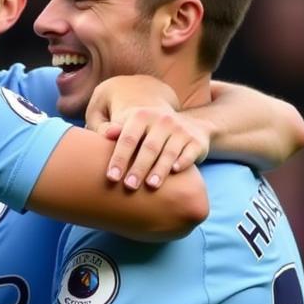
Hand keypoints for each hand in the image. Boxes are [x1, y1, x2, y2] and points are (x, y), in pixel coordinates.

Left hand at [86, 75, 209, 189]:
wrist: (188, 125)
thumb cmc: (147, 132)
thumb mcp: (130, 126)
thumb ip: (116, 130)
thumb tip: (106, 134)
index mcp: (141, 116)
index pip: (128, 139)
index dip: (119, 158)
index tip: (111, 178)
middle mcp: (162, 120)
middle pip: (149, 147)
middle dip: (138, 168)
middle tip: (129, 186)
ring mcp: (181, 130)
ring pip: (169, 152)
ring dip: (160, 169)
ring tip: (150, 186)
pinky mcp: (196, 140)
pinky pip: (189, 152)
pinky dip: (183, 161)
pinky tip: (175, 171)